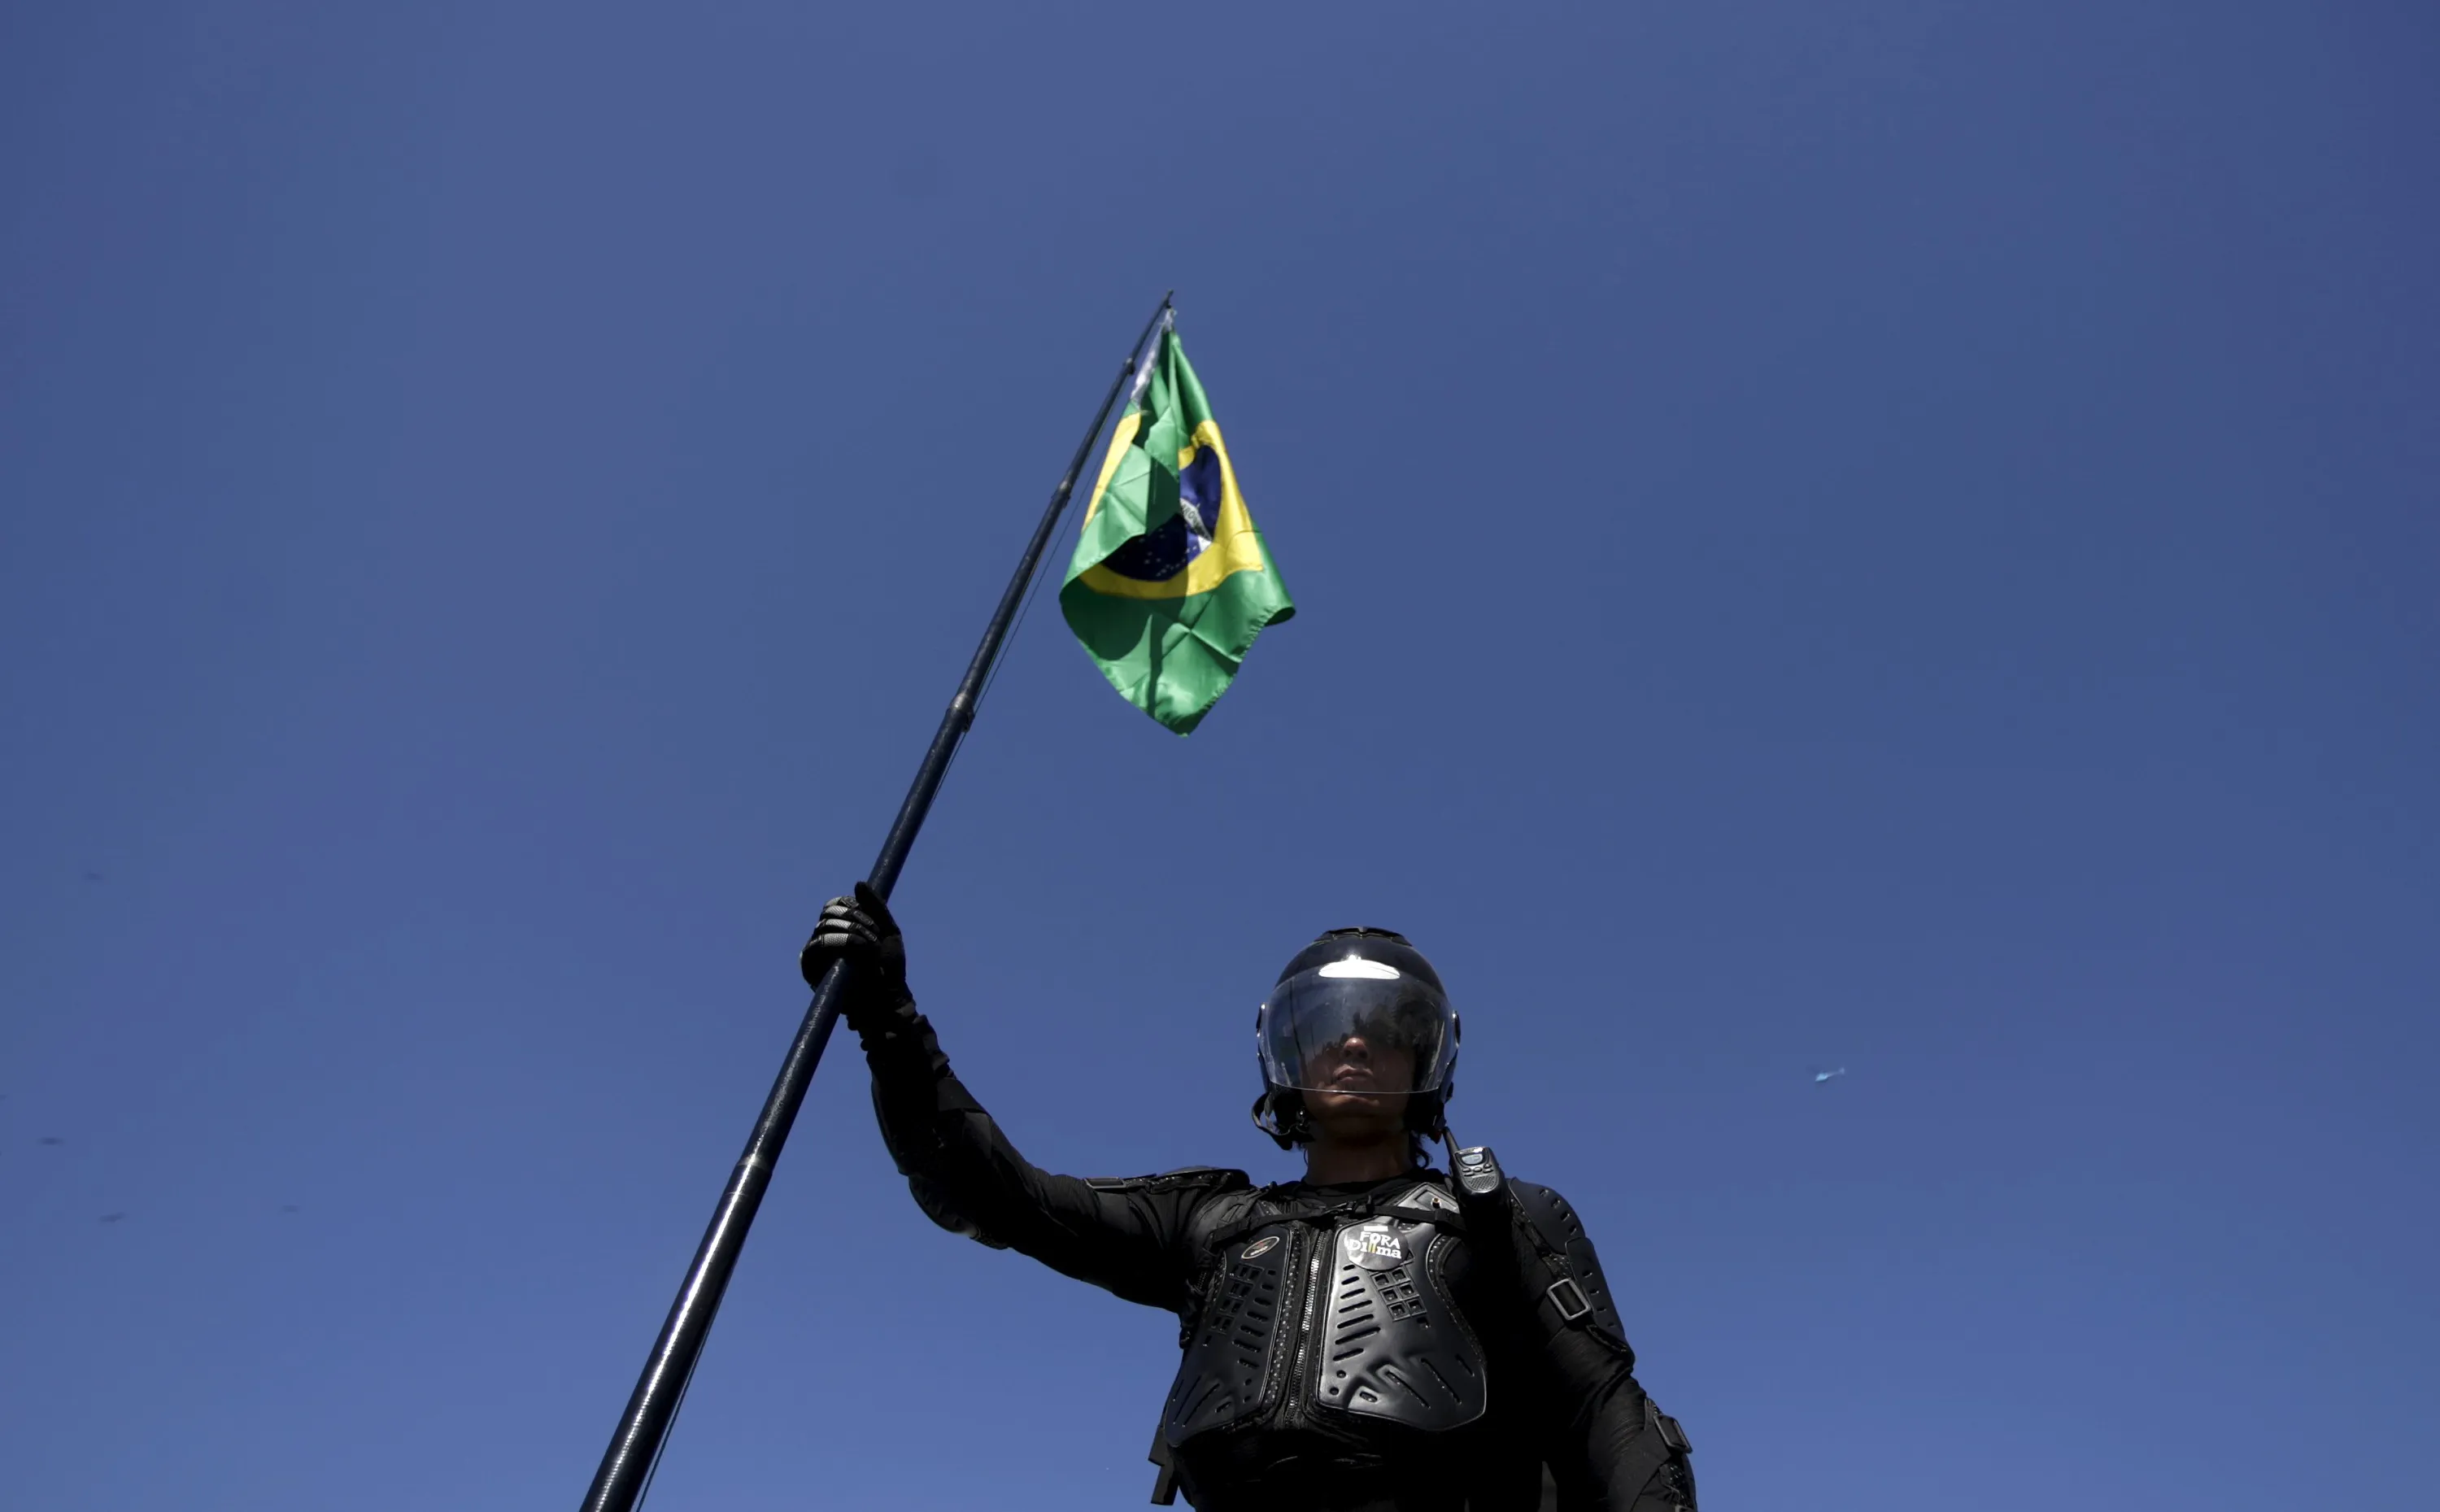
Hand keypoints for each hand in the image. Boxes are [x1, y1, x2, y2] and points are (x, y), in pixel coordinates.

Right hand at [800, 881, 910, 1012]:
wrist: (887, 998)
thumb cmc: (889, 969)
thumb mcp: (889, 932)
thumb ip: (875, 907)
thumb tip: (857, 883)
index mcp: (842, 928)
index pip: (836, 904)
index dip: (854, 907)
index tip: (873, 922)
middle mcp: (826, 937)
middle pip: (829, 912)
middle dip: (856, 920)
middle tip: (874, 938)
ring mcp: (817, 953)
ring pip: (825, 926)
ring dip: (853, 932)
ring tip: (870, 949)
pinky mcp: (810, 968)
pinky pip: (817, 945)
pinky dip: (842, 943)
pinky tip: (859, 951)